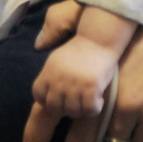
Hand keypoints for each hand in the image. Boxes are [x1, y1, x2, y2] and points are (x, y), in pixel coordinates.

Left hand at [24, 7, 135, 141]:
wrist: (104, 32)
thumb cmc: (85, 32)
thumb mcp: (60, 29)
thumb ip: (49, 36)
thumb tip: (38, 44)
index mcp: (48, 68)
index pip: (39, 97)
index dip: (51, 98)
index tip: (61, 92)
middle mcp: (57, 79)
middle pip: (55, 109)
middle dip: (66, 105)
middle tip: (78, 95)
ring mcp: (73, 86)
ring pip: (73, 112)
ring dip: (82, 106)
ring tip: (89, 93)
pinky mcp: (90, 90)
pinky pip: (90, 111)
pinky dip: (96, 106)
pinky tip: (100, 95)